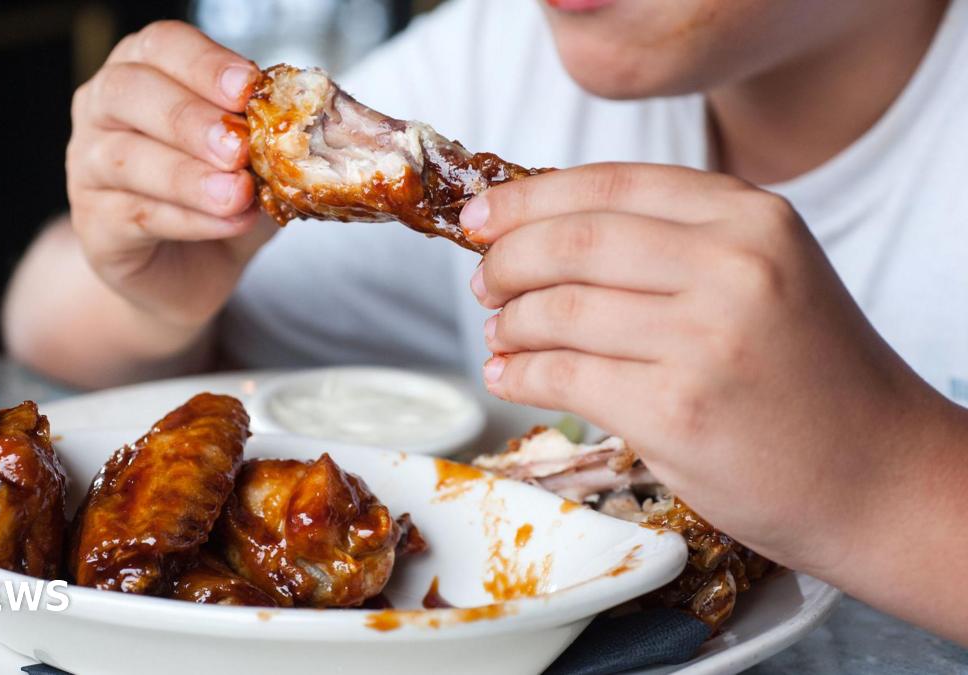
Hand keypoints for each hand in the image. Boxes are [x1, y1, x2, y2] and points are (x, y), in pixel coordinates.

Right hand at [66, 21, 273, 333]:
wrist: (189, 271)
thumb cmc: (220, 198)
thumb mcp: (256, 162)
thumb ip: (269, 141)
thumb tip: (305, 132)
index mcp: (144, 71)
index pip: (161, 46)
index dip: (204, 64)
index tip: (248, 89)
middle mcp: (103, 109)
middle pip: (128, 92)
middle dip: (188, 117)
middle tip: (238, 147)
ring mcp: (87, 167)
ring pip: (125, 158)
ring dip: (188, 176)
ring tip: (237, 194)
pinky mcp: (93, 224)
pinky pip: (135, 215)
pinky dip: (190, 219)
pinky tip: (230, 222)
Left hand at [463, 163, 961, 577]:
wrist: (878, 475)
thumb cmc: (806, 374)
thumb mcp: (765, 273)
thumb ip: (672, 241)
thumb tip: (538, 230)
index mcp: (751, 217)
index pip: (609, 185)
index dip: (528, 199)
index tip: (480, 217)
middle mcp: (734, 266)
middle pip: (573, 241)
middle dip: (507, 262)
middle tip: (483, 283)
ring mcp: (706, 340)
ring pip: (560, 311)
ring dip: (509, 325)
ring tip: (499, 337)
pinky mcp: (678, 412)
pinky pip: (564, 377)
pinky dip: (521, 375)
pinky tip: (509, 376)